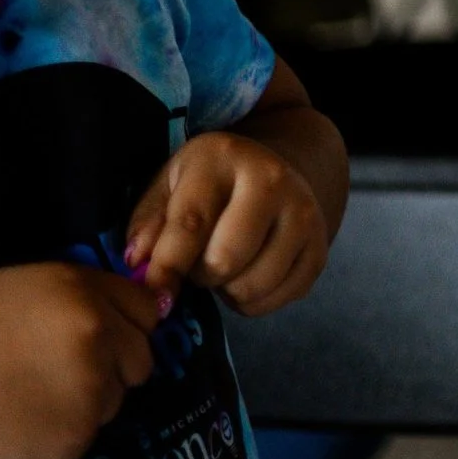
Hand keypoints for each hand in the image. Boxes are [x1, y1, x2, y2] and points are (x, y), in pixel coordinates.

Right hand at [0, 264, 162, 458]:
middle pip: (141, 360)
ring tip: (32, 394)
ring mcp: (90, 398)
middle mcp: (101, 344)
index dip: (125, 322)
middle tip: (62, 369)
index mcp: (88, 299)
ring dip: (88, 399)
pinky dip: (62, 431)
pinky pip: (85, 434)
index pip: (147, 310)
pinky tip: (22, 421)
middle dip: (114, 364)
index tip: (104, 333)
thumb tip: (132, 310)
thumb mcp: (26, 283)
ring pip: (114, 400)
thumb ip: (85, 291)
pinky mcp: (74, 443)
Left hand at [126, 131, 329, 314]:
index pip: (191, 222)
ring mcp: (304, 215)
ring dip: (226, 290)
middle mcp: (273, 181)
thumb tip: (138, 263)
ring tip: (225, 266)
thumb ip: (149, 221)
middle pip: (224, 260)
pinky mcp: (319, 251)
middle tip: (198, 261)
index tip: (153, 293)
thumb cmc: (211, 183)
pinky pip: (274, 301)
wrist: (279, 172)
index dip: (166, 265)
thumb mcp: (171, 184)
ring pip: (250, 287)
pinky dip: (251, 301)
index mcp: (225, 157)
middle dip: (200, 274)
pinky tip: (248, 273)